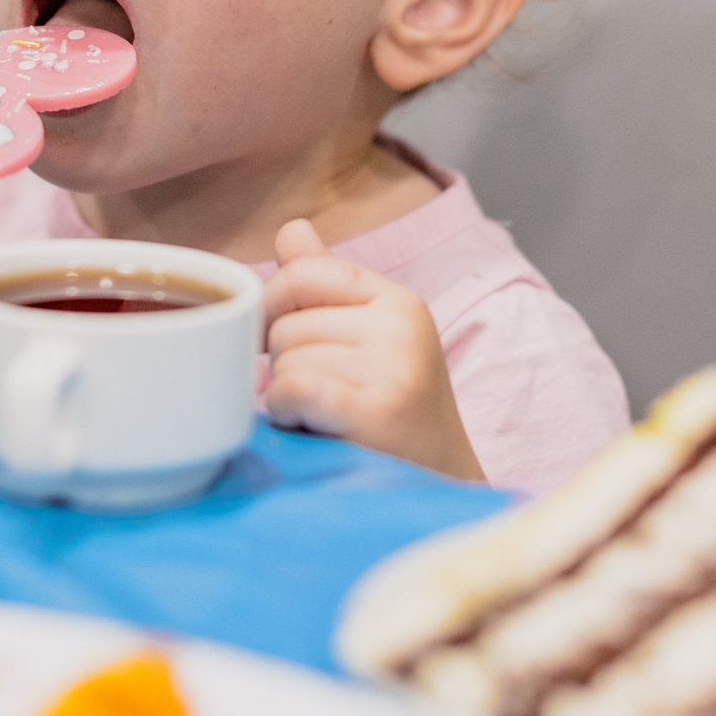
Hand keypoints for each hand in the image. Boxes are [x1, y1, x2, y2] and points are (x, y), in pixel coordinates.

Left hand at [261, 218, 483, 480]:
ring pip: (286, 362)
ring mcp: (393, 368)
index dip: (274, 306)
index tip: (277, 340)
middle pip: (286, 324)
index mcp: (398, 301)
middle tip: (321, 398)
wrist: (441, 486)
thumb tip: (290, 229)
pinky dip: (288, 414)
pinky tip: (314, 427)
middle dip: (286, 365)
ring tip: (325, 417)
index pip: (304, 271)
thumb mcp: (369, 339)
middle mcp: (401, 326)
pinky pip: (292, 390)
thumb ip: (325, 284)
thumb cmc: (392, 413)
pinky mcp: (377, 412)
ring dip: (288, 397)